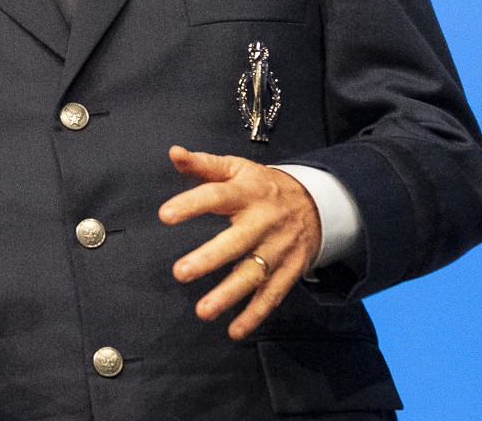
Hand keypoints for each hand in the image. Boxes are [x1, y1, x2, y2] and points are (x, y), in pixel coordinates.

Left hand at [157, 146, 320, 339]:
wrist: (317, 203)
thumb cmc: (264, 186)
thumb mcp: (237, 168)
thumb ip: (203, 164)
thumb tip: (174, 153)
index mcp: (246, 193)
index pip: (215, 195)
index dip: (190, 204)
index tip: (165, 215)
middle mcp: (262, 222)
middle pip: (236, 241)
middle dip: (209, 258)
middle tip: (181, 272)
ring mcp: (278, 248)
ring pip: (253, 274)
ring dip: (229, 295)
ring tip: (204, 311)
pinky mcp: (289, 269)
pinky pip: (272, 295)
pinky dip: (254, 315)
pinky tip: (235, 329)